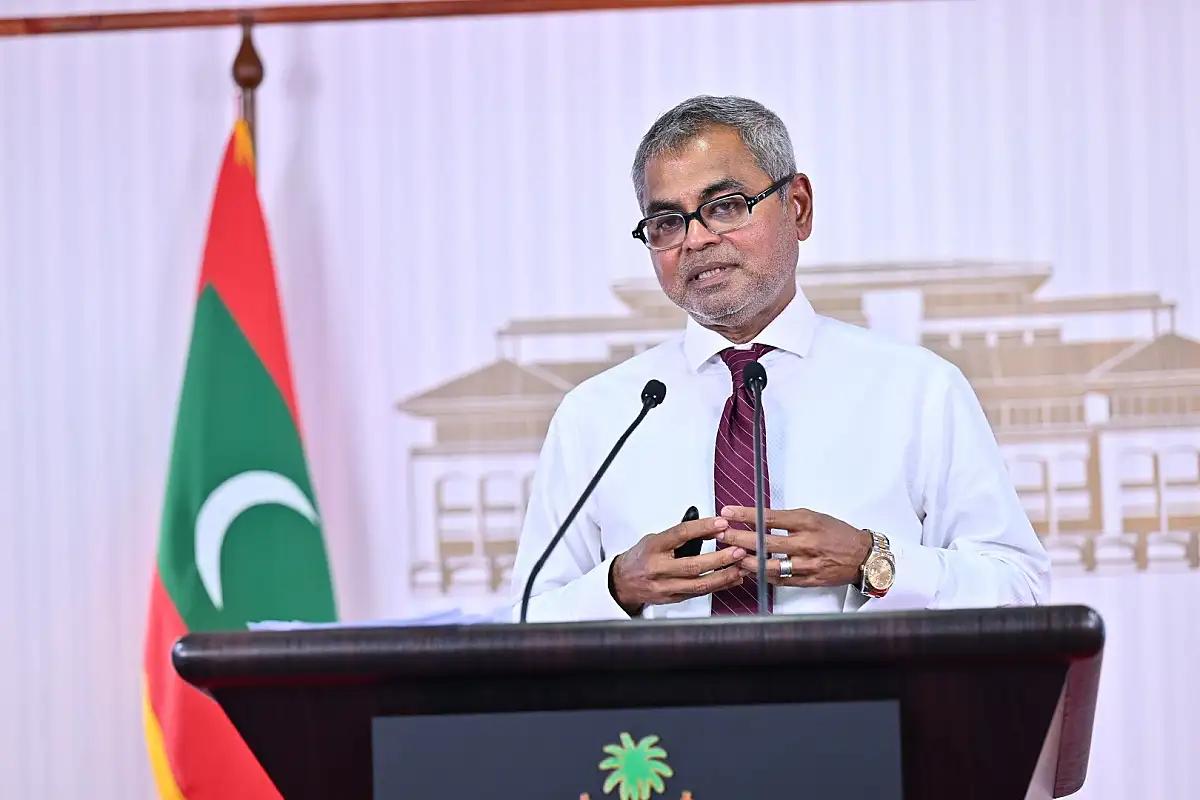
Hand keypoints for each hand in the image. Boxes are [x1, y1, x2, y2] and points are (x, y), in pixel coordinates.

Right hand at [610, 516, 747, 614]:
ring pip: (699, 584)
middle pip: (693, 565)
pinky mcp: (672, 600)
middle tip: (738, 550)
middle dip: (719, 558)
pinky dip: (719, 586)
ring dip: (724, 576)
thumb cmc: (642, 557)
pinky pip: (700, 594)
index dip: (703, 528)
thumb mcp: (656, 538)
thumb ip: (681, 534)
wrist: (622, 582)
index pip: (680, 534)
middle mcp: (658, 568)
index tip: (721, 524)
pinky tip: (733, 579)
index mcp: (653, 547)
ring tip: (741, 567)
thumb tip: (711, 526)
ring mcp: (665, 587)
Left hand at [716, 506, 872, 587]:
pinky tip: (750, 570)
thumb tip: (758, 518)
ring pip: (769, 565)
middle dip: (738, 537)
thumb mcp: (814, 517)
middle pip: (765, 542)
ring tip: (731, 555)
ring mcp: (807, 565)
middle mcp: (807, 544)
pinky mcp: (808, 581)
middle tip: (721, 534)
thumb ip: (787, 519)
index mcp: (807, 523)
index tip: (728, 511)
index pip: (769, 517)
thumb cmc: (837, 533)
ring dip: (747, 560)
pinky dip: (762, 575)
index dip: (745, 514)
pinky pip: (780, 580)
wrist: (862, 556)